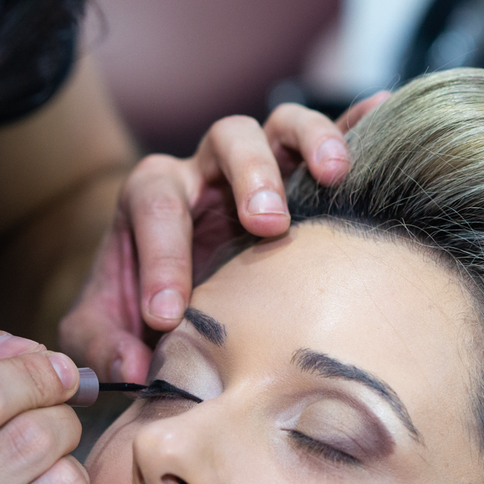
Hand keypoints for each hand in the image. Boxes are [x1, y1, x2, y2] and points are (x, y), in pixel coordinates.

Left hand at [60, 93, 388, 381]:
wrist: (161, 291)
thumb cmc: (131, 306)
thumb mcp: (98, 328)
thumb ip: (102, 345)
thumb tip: (136, 372)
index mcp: (152, 197)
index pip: (156, 209)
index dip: (162, 260)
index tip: (169, 315)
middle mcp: (204, 171)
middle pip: (227, 140)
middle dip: (249, 177)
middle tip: (267, 224)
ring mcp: (254, 169)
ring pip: (280, 127)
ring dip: (308, 143)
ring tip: (334, 175)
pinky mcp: (297, 179)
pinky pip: (329, 136)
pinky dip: (357, 122)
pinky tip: (384, 111)